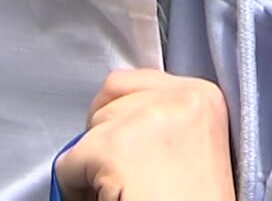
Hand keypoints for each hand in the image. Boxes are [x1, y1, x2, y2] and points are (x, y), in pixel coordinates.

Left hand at [55, 70, 234, 200]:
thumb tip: (114, 112)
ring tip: (123, 190)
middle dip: (106, 140)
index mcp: (203, 97)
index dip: (121, 122)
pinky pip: (68, 163)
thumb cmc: (193, 200)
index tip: (129, 150)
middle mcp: (179, 99)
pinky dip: (74, 188)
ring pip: (88, 131)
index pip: (130, 81)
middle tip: (126, 177)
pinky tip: (109, 198)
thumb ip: (161, 118)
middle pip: (108, 102)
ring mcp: (146, 120)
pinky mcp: (113, 149)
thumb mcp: (195, 147)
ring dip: (93, 164)